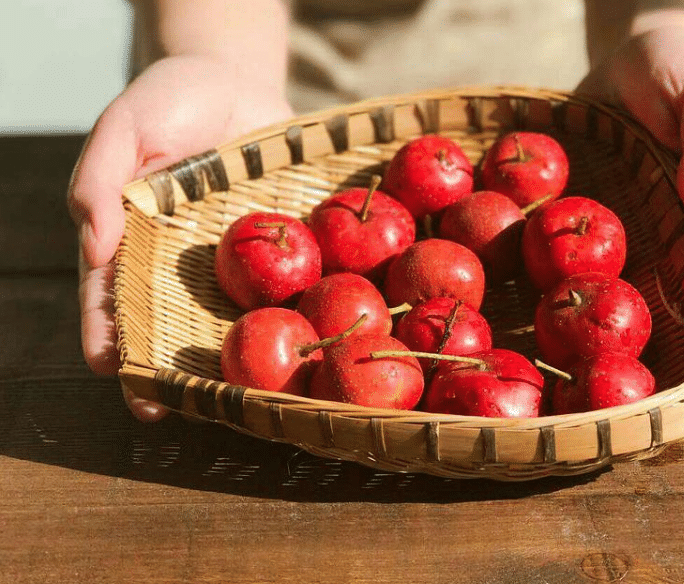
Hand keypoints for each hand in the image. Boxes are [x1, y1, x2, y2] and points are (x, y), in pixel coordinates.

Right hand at [68, 55, 292, 420]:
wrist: (237, 81)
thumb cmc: (171, 98)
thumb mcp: (126, 124)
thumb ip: (101, 178)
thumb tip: (94, 244)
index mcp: (133, 238)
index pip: (110, 296)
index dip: (107, 335)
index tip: (112, 372)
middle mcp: (178, 260)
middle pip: (165, 322)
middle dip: (162, 367)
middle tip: (164, 410)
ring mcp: (227, 260)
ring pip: (220, 317)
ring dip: (222, 356)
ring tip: (227, 398)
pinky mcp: (271, 248)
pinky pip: (274, 286)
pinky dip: (278, 315)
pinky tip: (287, 344)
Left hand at [577, 24, 683, 362]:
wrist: (629, 55)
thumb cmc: (682, 69)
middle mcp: (681, 226)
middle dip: (678, 338)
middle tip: (660, 388)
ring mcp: (637, 225)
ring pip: (634, 283)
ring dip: (620, 321)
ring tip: (603, 370)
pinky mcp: (596, 215)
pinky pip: (584, 253)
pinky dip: (574, 281)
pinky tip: (553, 313)